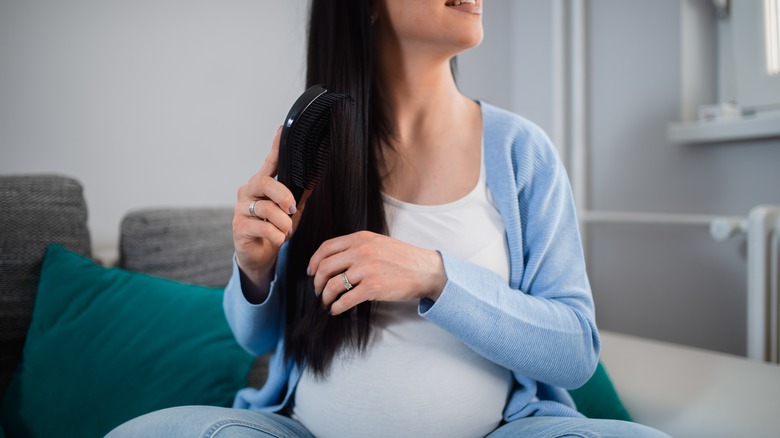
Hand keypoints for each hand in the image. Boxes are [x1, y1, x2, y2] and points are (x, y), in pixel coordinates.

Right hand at [232, 126, 298, 297]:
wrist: (259, 256)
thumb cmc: (274, 229)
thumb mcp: (291, 212)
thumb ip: (299, 196)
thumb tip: (313, 180)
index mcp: (260, 185)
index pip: (268, 164)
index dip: (275, 148)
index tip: (281, 130)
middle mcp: (247, 193)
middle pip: (264, 183)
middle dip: (283, 196)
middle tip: (292, 209)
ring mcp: (240, 210)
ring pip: (266, 209)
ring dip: (283, 223)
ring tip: (286, 230)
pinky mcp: (239, 228)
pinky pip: (263, 228)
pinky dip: (277, 235)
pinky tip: (278, 239)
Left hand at [308, 231, 446, 314]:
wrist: (426, 270)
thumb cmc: (404, 258)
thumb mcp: (379, 243)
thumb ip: (358, 247)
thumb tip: (336, 260)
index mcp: (361, 238)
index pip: (326, 247)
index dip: (314, 261)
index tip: (311, 272)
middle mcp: (361, 251)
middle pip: (325, 266)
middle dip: (317, 282)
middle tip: (318, 291)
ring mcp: (366, 269)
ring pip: (332, 284)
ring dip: (326, 297)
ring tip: (327, 303)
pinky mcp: (372, 287)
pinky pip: (345, 299)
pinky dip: (337, 307)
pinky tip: (337, 310)